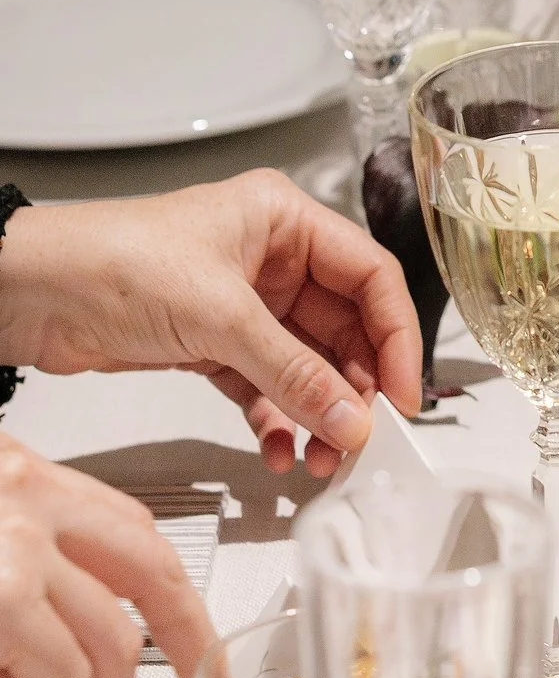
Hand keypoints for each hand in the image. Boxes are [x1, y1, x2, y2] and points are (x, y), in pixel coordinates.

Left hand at [0, 176, 421, 475]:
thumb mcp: (219, 316)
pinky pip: (262, 387)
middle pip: (342, 328)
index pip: (369, 276)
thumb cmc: (112, 260)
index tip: (403, 394)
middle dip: (352, 388)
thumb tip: (350, 416)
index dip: (395, 336)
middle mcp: (270, 258)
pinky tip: (276, 451)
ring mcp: (241, 304)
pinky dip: (274, 421)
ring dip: (315, 413)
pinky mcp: (209, 344)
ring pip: (304, 365)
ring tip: (319, 458)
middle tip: (357, 438)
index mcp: (284, 220)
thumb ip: (292, 372)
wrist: (30, 291)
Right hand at [0, 439, 218, 677]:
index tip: (196, 640)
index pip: (134, 529)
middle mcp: (26, 501)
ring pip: (108, 648)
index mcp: (21, 478)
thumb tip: (58, 657)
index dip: (174, 590)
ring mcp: (11, 553)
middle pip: (154, 577)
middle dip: (185, 649)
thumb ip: (20, 572)